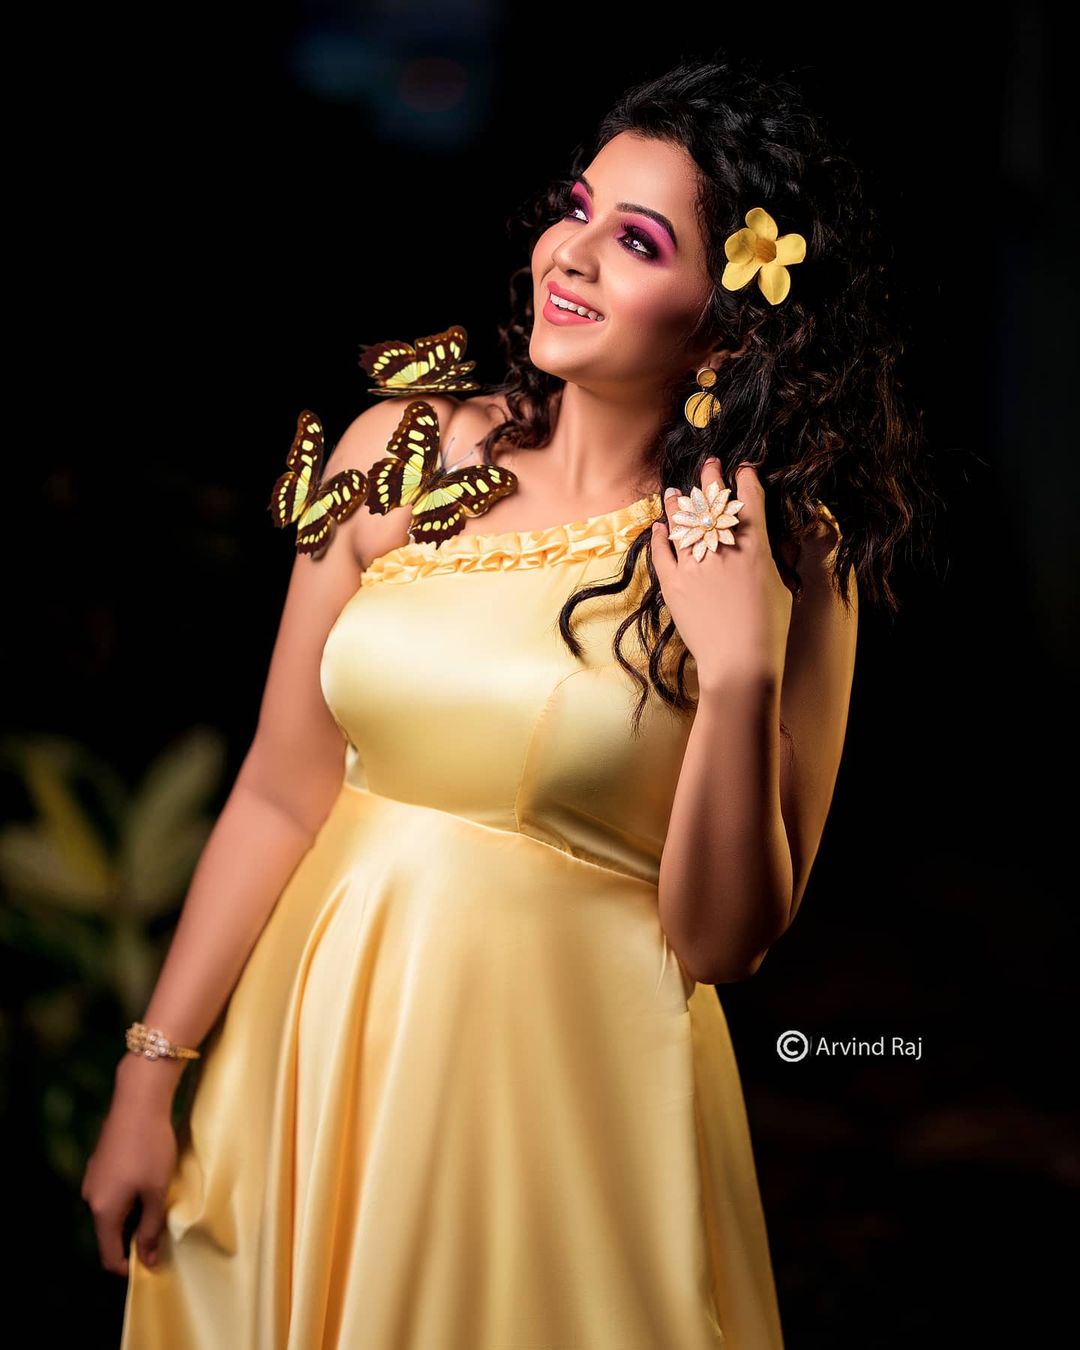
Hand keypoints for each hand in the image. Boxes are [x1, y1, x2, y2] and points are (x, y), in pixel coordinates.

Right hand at [81, 1093, 177, 1276]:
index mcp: (103, 1211)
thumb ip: (151, 1228)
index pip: (108, 1255)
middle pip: (108, 1233)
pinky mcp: (99, 1162)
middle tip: (162, 1233)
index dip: (128, 1266)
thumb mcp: (156, 1191)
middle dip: (133, 1238)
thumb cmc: (151, 1148)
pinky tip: (148, 1184)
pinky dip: (127, 1197)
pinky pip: (111, 1192)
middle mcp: (91, 1198)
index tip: (151, 1265)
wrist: (138, 1101)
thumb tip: (147, 1260)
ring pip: (111, 1210)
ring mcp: (92, 1178)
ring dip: (132, 1215)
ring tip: (158, 1205)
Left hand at [651, 458, 792, 687]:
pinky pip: (661, 551)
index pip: (749, 498)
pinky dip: (659, 536)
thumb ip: (773, 558)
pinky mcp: (673, 583)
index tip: (742, 468)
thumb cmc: (769, 629)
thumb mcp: (781, 586)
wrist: (740, 662)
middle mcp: (722, 548)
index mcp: (755, 547)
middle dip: (711, 476)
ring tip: (674, 491)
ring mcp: (694, 564)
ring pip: (681, 521)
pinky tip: (658, 527)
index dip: (745, 478)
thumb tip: (770, 541)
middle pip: (713, 499)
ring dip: (677, 502)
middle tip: (710, 463)